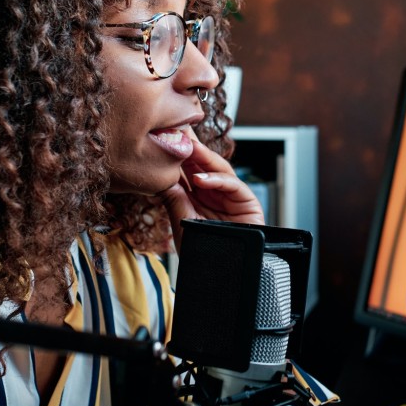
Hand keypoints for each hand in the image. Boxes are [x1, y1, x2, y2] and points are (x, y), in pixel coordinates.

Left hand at [159, 131, 264, 252]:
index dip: (177, 154)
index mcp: (197, 197)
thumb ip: (174, 200)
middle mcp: (214, 193)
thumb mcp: (182, 224)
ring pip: (219, 169)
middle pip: (203, 164)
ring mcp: (231, 197)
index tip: (164, 137)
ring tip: (190, 147)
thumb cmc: (203, 254)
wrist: (225, 275)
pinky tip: (201, 179)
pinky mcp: (247, 203)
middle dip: (191, 147)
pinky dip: (218, 180)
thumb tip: (159, 177)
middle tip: (179, 130)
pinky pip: (233, 185)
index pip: (186, 170)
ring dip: (204, 158)